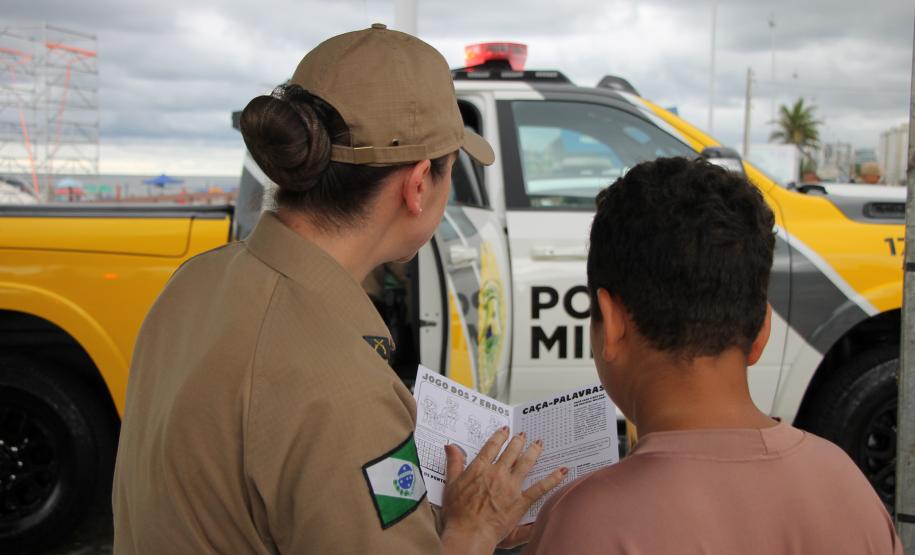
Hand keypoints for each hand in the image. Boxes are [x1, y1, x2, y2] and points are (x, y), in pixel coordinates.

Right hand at [438, 427, 566, 554]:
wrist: (469, 532)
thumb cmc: (457, 512)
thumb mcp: (451, 484)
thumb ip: (454, 463)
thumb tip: (451, 446)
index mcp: (480, 468)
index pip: (491, 447)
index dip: (499, 436)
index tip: (505, 430)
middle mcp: (497, 473)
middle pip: (510, 452)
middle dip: (518, 442)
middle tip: (523, 435)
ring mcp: (510, 487)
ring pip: (525, 464)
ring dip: (533, 452)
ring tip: (538, 444)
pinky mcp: (520, 502)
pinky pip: (539, 488)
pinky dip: (552, 479)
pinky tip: (561, 471)